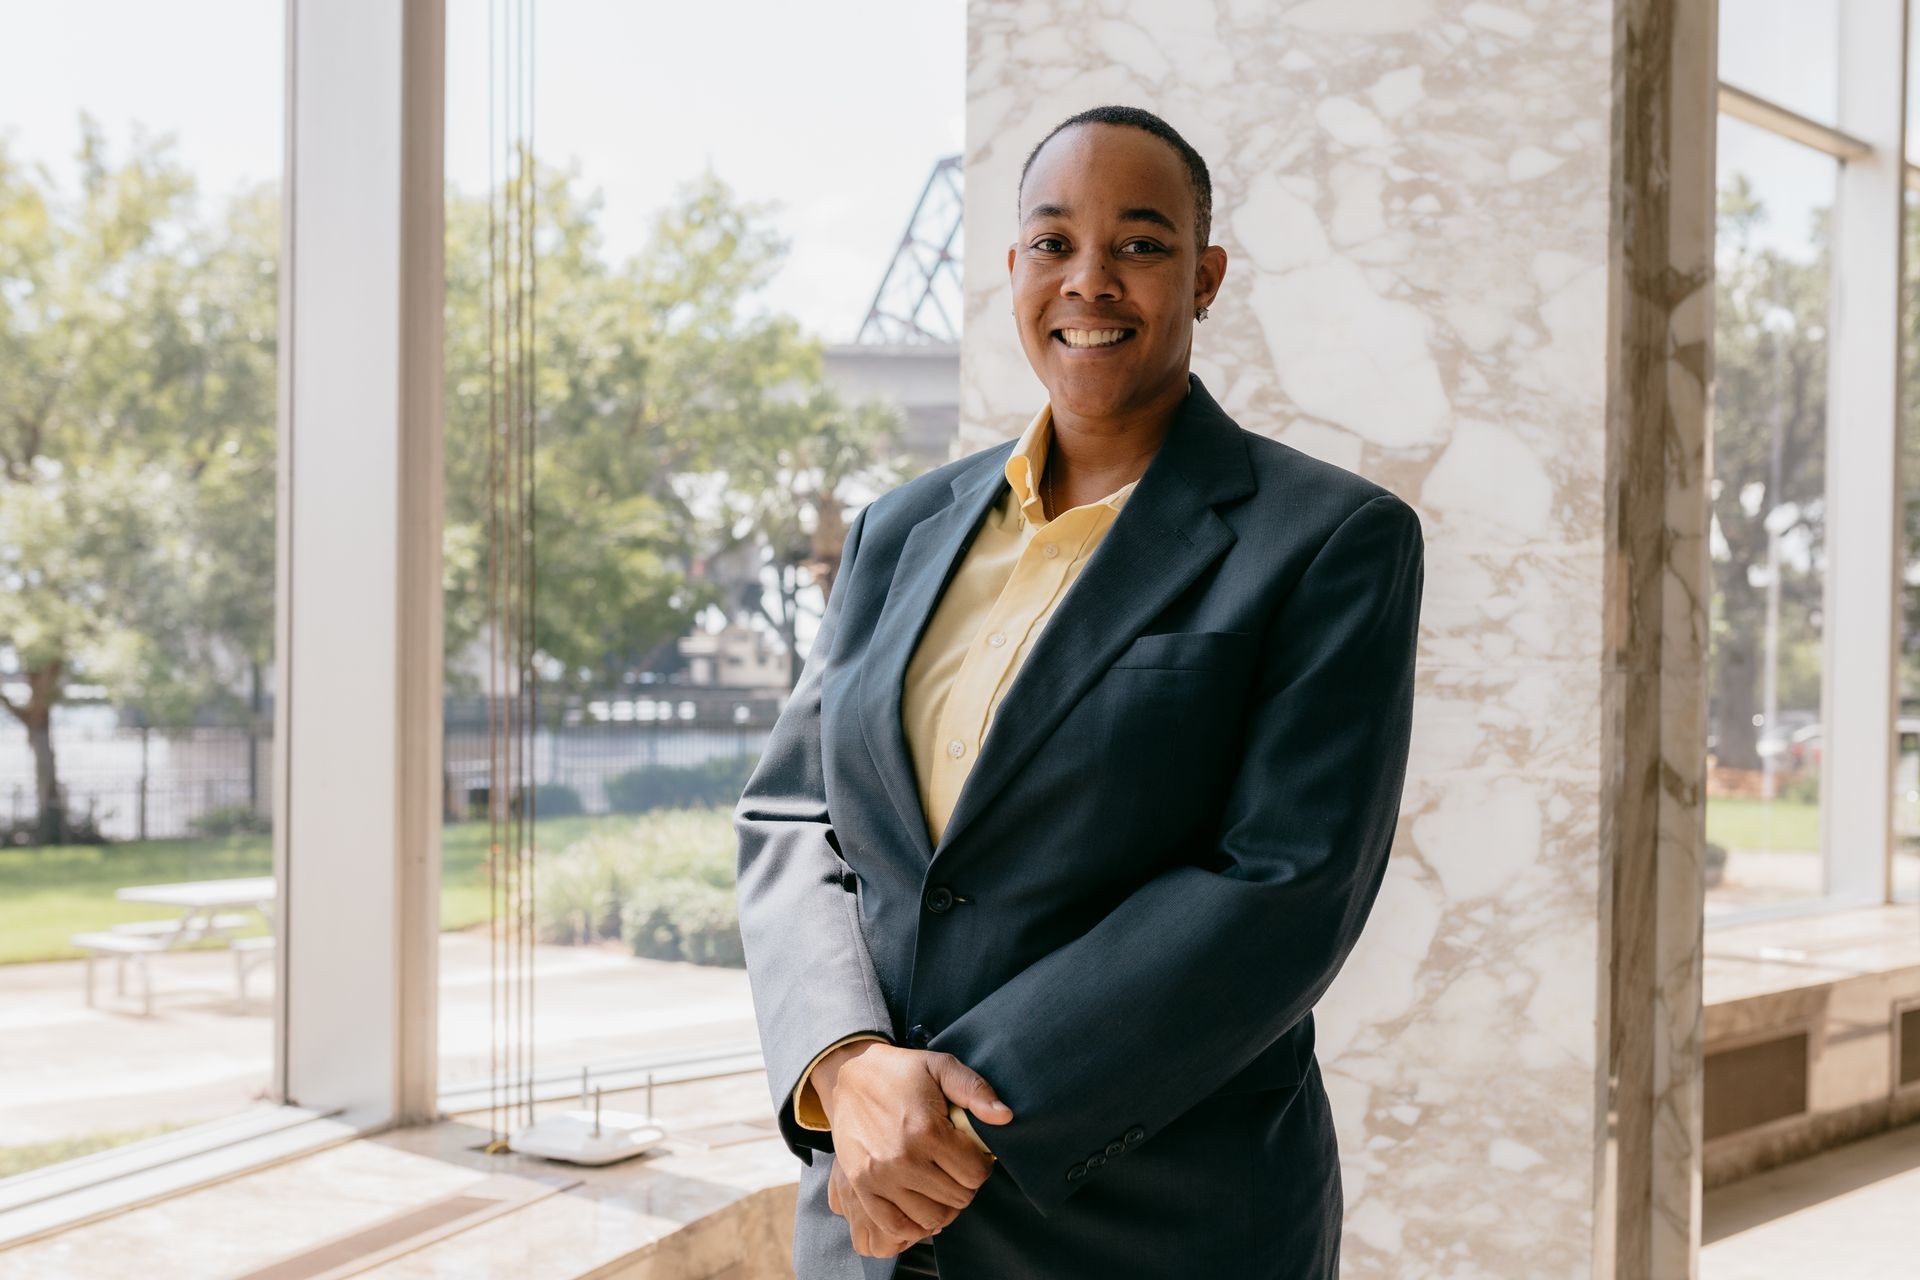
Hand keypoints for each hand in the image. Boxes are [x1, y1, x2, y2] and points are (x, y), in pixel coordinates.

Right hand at [815, 1042, 1011, 1256]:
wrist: (848, 1077)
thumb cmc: (901, 1072)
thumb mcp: (940, 1067)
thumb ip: (975, 1090)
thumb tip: (1005, 1117)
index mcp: (927, 1130)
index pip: (975, 1173)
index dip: (982, 1165)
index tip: (974, 1155)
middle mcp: (904, 1158)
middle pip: (957, 1198)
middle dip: (965, 1184)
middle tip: (957, 1167)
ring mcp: (880, 1177)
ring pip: (932, 1217)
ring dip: (942, 1205)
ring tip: (940, 1184)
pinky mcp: (861, 1187)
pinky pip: (895, 1226)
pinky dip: (913, 1225)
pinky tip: (920, 1205)